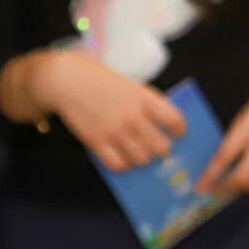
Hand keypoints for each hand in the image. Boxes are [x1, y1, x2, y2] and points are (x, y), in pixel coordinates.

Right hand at [31, 50, 185, 171]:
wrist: (69, 82)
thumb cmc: (103, 82)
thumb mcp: (132, 87)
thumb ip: (148, 104)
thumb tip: (164, 127)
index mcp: (145, 99)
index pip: (174, 120)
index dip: (180, 130)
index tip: (179, 134)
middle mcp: (133, 117)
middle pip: (160, 146)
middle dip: (163, 150)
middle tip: (159, 148)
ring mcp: (114, 131)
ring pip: (141, 159)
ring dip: (143, 159)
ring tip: (141, 154)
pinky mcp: (96, 142)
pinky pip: (118, 164)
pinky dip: (123, 165)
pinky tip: (123, 159)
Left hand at [199, 60, 248, 217]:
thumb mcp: (245, 117)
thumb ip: (234, 142)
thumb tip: (219, 172)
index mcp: (247, 127)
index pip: (223, 158)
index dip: (210, 176)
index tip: (200, 189)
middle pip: (242, 176)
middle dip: (227, 188)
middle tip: (218, 192)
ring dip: (246, 190)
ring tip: (240, 187)